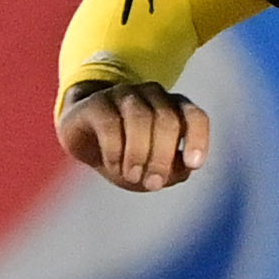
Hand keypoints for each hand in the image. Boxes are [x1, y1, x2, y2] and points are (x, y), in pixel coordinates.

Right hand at [59, 81, 206, 192]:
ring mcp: (123, 94)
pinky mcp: (96, 102)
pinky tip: (113, 166)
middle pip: (167, 120)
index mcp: (174, 108)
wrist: (80, 136)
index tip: (193, 164)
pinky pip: (110, 123)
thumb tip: (182, 170)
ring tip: (132, 177)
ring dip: (139, 153)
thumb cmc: (124, 154)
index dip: (198, 139)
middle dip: (162, 156)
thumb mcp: (151, 168)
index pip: (195, 117)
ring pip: (140, 118)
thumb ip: (172, 172)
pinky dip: (115, 150)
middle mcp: (152, 95)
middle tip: (153, 184)